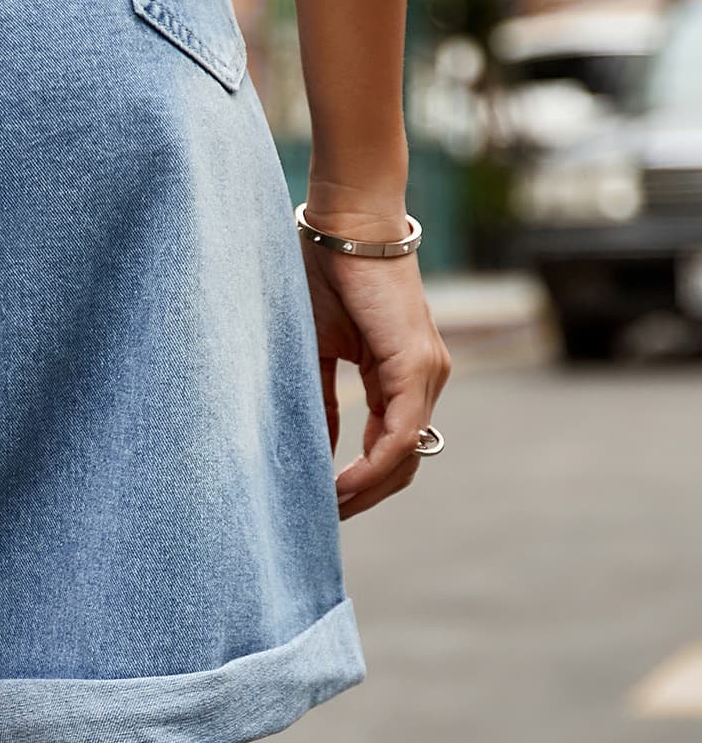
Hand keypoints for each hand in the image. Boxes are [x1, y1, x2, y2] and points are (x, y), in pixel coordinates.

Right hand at [300, 201, 452, 519]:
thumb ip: (321, 400)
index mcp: (401, 374)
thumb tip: (314, 450)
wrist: (345, 222)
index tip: (324, 504)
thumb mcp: (317, 349)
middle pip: (405, 462)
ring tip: (329, 509)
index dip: (361, 481)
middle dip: (366, 496)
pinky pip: (402, 432)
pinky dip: (375, 463)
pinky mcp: (417, 363)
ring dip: (369, 489)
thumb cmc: (324, 274)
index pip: (391, 446)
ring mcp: (427, 372)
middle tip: (325, 519)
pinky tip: (342, 483)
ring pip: (407, 454)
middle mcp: (425, 378)